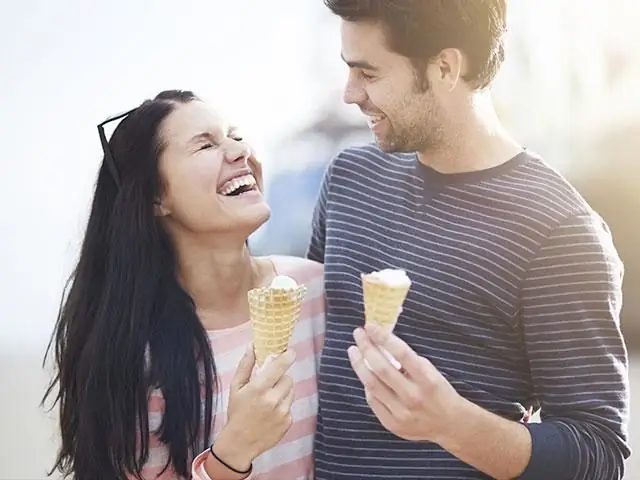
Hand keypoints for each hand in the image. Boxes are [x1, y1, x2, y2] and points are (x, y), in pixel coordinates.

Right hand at [214, 347, 295, 470]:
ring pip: (291, 391)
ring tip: (270, 399)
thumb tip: (251, 346)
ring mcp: (282, 412)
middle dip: (281, 378)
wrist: (240, 443)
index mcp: (258, 389)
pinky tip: (271, 412)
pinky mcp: (288, 421)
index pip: (279, 367)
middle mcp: (273, 400)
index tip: (290, 351)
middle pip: (288, 378)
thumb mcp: (236, 388)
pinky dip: (283, 405)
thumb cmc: (236, 413)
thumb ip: (245, 366)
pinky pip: (290, 406)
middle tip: (271, 383)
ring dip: (283, 391)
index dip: (287, 357)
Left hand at [347, 323, 462, 442]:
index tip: (370, 326)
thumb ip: (408, 360)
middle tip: (358, 334)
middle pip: (381, 369)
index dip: (383, 337)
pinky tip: (365, 374)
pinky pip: (373, 401)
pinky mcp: (393, 424)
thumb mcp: (431, 371)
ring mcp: (402, 413)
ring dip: (359, 365)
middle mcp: (414, 397)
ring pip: (372, 385)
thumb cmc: (438, 391)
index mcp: (427, 380)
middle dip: (366, 347)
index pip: (402, 353)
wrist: (451, 424)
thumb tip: (382, 342)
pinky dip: (367, 385)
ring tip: (354, 351)